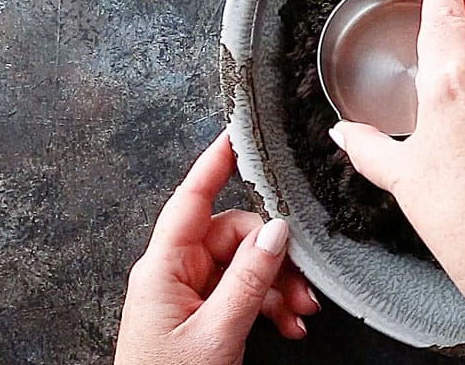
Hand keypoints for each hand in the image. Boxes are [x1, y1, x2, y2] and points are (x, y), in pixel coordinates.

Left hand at [114, 132, 320, 364]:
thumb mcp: (218, 332)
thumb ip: (250, 279)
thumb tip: (277, 230)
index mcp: (163, 267)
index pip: (191, 199)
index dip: (215, 162)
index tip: (236, 132)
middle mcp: (175, 271)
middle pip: (235, 235)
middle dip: (274, 257)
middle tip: (301, 286)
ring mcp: (190, 291)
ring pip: (246, 264)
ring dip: (278, 286)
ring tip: (298, 313)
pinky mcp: (203, 310)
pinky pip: (243, 290)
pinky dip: (270, 304)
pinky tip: (287, 322)